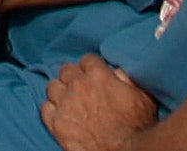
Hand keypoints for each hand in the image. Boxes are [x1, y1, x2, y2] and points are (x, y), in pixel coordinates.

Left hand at [41, 54, 158, 150]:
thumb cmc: (137, 126)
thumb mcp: (142, 95)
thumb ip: (126, 76)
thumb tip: (116, 69)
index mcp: (98, 75)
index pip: (87, 59)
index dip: (92, 67)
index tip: (95, 76)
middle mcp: (78, 85)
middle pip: (67, 70)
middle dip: (74, 76)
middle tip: (82, 88)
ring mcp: (65, 104)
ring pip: (53, 86)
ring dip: (61, 91)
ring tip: (69, 100)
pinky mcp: (57, 124)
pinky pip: (45, 108)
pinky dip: (52, 109)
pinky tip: (61, 113)